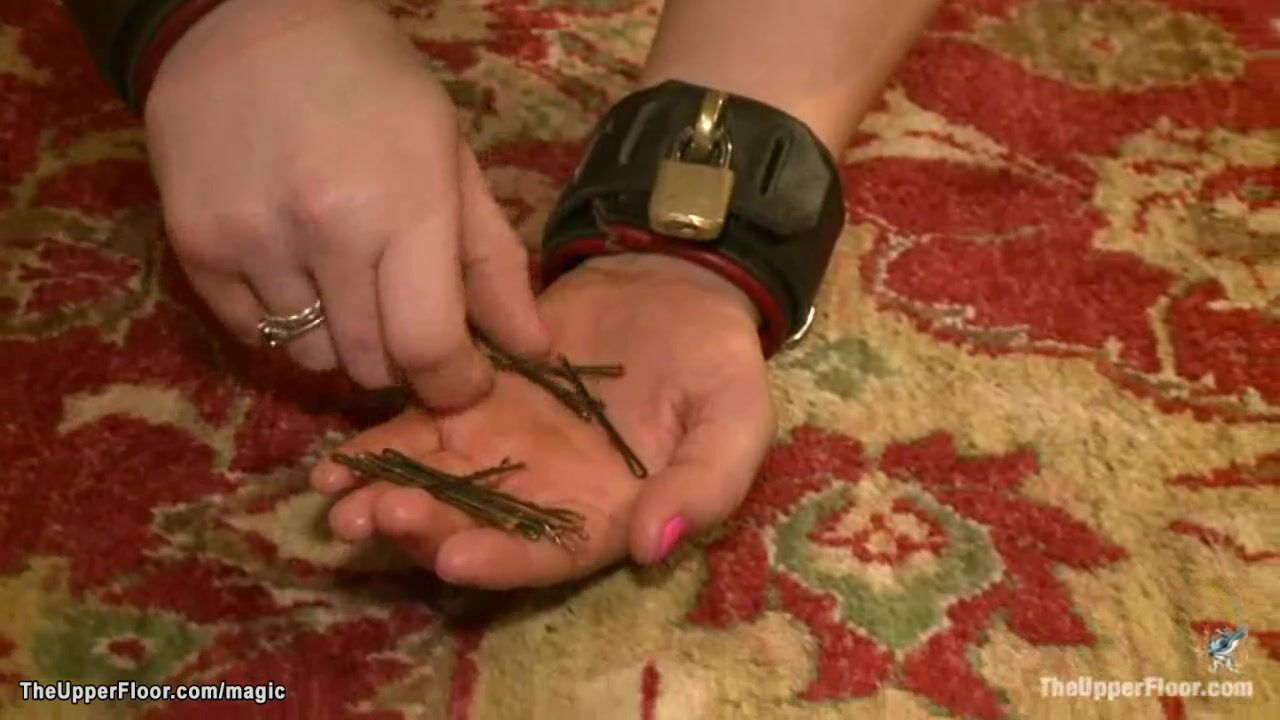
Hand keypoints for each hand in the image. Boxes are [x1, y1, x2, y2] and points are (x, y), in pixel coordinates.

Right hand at [145, 0, 546, 406]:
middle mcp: (327, 231)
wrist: (248, 20)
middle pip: (370, 364)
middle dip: (401, 358)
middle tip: (403, 315)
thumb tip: (534, 350)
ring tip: (343, 276)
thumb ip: (493, 261)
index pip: (428, 347)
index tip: (462, 380)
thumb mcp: (451, 159)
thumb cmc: (375, 88)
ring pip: (311, 357)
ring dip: (340, 339)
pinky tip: (293, 264)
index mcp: (406, 205)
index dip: (453, 384)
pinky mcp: (195, 247)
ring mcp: (253, 241)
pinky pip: (254, 334)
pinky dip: (284, 320)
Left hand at [309, 254, 775, 588]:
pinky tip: (335, 461)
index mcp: (606, 515)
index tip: (455, 559)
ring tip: (337, 499)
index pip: (549, 555)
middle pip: (477, 526)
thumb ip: (705, 485)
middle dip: (422, 528)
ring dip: (385, 495)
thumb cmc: (717, 364)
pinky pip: (421, 428)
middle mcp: (546, 495)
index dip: (503, 561)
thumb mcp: (736, 421)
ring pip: (438, 482)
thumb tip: (652, 547)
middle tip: (370, 519)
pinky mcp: (476, 398)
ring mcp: (506, 448)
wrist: (679, 288)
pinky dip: (378, 447)